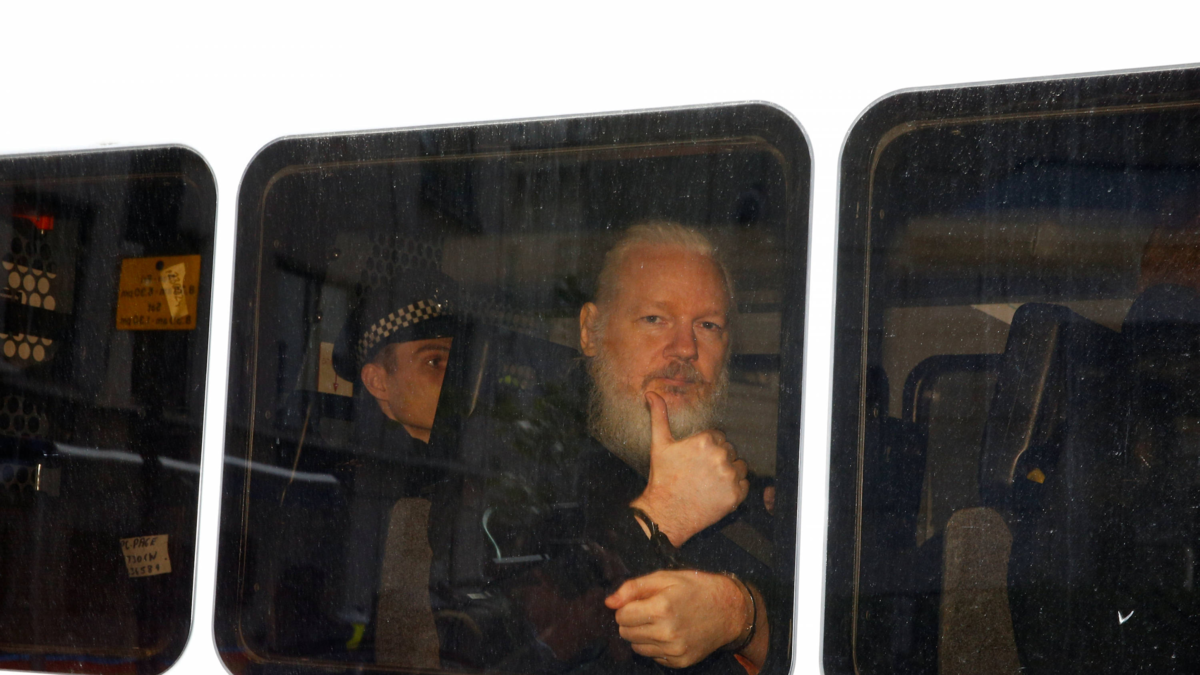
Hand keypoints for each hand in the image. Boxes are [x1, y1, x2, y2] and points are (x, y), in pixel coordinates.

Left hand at [605, 570, 749, 667]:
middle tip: (649, 610)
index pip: (621, 616)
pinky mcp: (680, 661)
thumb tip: (609, 602)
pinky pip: (652, 656)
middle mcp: (667, 633)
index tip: (639, 601)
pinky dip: (655, 645)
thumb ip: (633, 588)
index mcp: (661, 608)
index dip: (626, 606)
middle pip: (625, 633)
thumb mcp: (665, 577)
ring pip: (636, 647)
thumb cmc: (696, 588)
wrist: (729, 610)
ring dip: (641, 634)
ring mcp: (674, 650)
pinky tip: (669, 633)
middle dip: (631, 621)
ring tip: (659, 621)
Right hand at [630, 391, 748, 546]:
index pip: (718, 437)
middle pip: (729, 450)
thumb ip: (659, 416)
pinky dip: (735, 489)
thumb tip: (651, 393)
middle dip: (718, 459)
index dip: (707, 447)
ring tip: (710, 482)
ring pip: (739, 466)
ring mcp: (729, 476)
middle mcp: (720, 456)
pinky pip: (744, 485)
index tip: (696, 459)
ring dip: (729, 472)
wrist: (666, 512)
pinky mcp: (735, 495)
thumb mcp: (659, 444)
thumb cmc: (663, 478)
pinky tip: (717, 492)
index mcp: (705, 440)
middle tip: (701, 472)